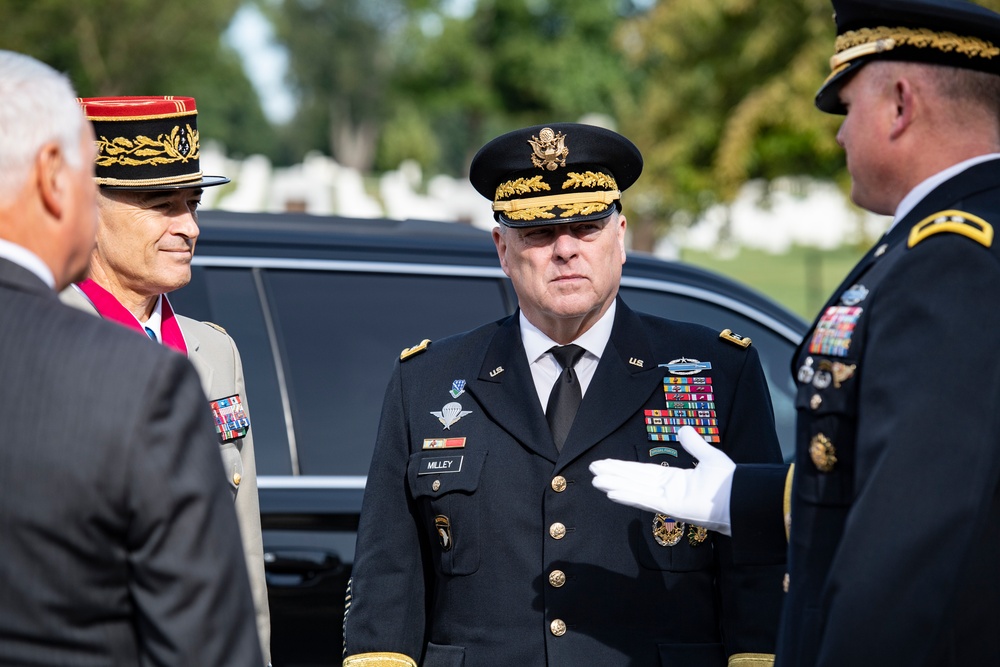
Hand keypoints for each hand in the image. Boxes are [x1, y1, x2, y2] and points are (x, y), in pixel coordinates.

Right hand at [589, 425, 734, 535]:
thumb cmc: (729, 482)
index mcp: (675, 480)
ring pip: (635, 490)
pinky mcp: (670, 508)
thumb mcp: (709, 456)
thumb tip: (683, 428)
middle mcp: (667, 491)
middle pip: (634, 480)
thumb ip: (694, 444)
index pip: (643, 472)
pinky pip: (645, 500)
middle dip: (614, 475)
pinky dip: (628, 496)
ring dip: (615, 485)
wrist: (740, 498)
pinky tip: (612, 492)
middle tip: (593, 470)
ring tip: (595, 481)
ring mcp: (668, 501)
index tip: (607, 464)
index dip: (624, 468)